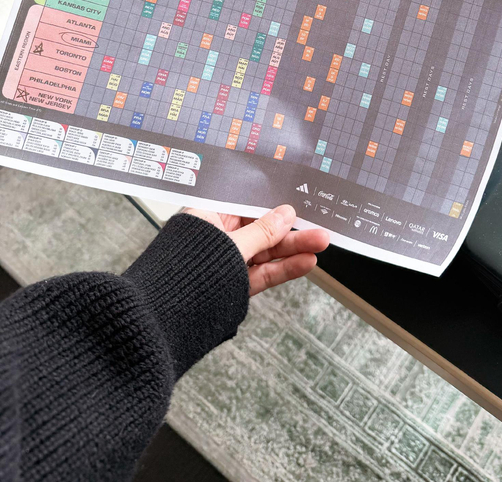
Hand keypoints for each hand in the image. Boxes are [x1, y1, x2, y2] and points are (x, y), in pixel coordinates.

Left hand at [184, 205, 329, 295]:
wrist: (159, 322)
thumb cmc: (180, 275)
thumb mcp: (229, 246)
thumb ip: (261, 232)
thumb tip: (285, 215)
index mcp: (207, 216)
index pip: (247, 204)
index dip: (274, 202)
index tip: (299, 201)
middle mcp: (217, 237)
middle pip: (261, 228)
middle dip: (291, 230)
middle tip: (317, 227)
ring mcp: (226, 262)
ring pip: (265, 252)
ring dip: (293, 249)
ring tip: (319, 244)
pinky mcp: (233, 285)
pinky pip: (262, 272)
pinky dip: (283, 268)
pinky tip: (304, 262)